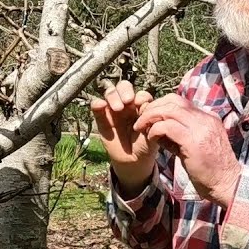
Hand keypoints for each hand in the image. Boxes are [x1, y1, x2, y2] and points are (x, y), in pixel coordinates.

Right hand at [89, 80, 156, 196]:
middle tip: (127, 101)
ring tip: (117, 108)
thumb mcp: (152, 134)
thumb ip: (151, 121)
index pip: (140, 94)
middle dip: (125, 90)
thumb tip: (145, 108)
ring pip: (110, 92)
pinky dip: (97, 102)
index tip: (141, 105)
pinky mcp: (101, 117)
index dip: (141, 97)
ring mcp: (113, 110)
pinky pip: (96, 105)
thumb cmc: (145, 145)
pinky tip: (101, 105)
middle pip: (123, 87)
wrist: (133, 161)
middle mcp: (127, 105)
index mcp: (142, 106)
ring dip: (113, 95)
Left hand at [134, 95, 241, 205]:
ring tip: (140, 127)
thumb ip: (178, 136)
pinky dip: (155, 129)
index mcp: (208, 118)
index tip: (149, 116)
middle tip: (140, 119)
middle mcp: (206, 119)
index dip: (161, 106)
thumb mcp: (194, 147)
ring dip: (150, 116)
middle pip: (173, 100)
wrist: (228, 185)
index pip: (181, 102)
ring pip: (169, 110)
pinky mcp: (194, 141)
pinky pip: (168, 126)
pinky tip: (150, 137)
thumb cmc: (211, 171)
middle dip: (153, 107)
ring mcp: (201, 128)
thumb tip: (156, 129)